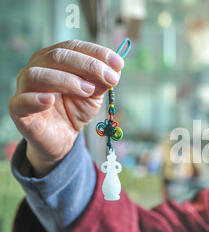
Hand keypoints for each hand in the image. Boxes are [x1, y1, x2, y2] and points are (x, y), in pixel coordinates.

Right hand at [8, 39, 123, 176]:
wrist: (62, 138)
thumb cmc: (74, 109)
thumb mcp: (94, 94)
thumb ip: (102, 81)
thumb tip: (115, 69)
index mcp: (54, 59)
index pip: (73, 47)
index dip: (97, 53)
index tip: (118, 64)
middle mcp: (37, 67)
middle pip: (58, 56)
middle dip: (88, 65)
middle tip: (110, 78)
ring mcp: (25, 87)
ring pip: (38, 74)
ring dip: (67, 80)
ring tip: (88, 90)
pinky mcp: (18, 110)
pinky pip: (21, 101)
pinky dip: (35, 99)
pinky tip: (49, 100)